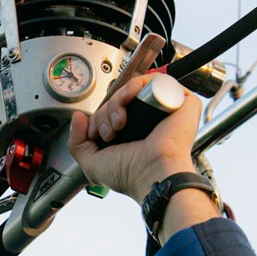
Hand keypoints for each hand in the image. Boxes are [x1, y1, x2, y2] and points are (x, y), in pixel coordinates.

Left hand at [68, 73, 202, 202]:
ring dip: (117, 101)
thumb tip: (78, 117)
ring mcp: (164, 111)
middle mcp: (148, 123)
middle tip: (110, 131)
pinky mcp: (179, 101)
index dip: (98, 119)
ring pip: (133, 90)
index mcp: (131, 136)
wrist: (152, 174)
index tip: (98, 135)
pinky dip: (136, 85)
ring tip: (119, 122)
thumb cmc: (129, 175)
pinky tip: (128, 100)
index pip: (110, 113)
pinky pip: (154, 80)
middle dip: (106, 112)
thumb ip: (76, 143)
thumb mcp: (92, 164)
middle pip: (118, 100)